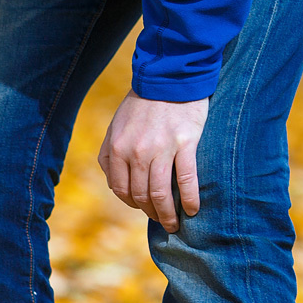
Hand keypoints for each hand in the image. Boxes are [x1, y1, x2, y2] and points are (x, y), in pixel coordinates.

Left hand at [98, 91, 209, 232]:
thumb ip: (110, 152)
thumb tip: (113, 181)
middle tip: (162, 221)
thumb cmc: (142, 103)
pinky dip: (189, 200)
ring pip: (161, 193)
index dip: (132, 204)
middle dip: (151, 213)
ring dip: (168, 214)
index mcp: (117, 148)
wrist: (168, 79)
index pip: (121, 189)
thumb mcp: (116, 126)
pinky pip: (186, 180)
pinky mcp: (184, 144)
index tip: (142, 208)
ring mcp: (160, 149)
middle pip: (141, 195)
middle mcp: (136, 152)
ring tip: (175, 223)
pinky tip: (192, 210)